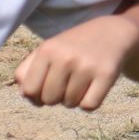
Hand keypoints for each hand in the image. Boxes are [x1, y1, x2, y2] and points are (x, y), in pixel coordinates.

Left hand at [16, 15, 136, 110]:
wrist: (112, 33)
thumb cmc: (74, 46)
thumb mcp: (49, 49)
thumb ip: (29, 69)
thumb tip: (25, 94)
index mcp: (47, 49)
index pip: (29, 90)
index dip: (35, 97)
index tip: (45, 90)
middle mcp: (65, 57)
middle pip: (49, 100)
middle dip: (56, 97)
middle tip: (66, 84)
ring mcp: (86, 66)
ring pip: (70, 104)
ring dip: (74, 99)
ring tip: (80, 82)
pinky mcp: (106, 75)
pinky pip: (89, 106)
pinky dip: (89, 103)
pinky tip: (92, 88)